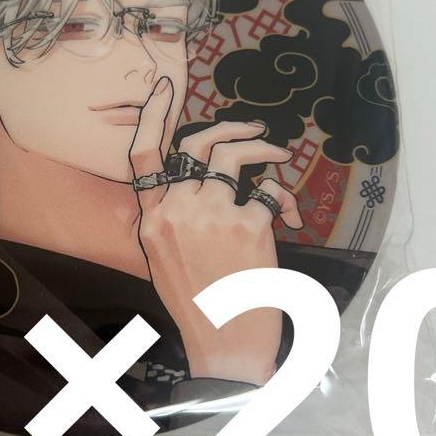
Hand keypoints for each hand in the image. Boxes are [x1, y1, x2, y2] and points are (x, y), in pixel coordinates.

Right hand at [129, 76, 302, 385]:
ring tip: (278, 155)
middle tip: (252, 131)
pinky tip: (291, 216)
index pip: (143, 157)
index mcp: (153, 222)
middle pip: (197, 145)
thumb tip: (196, 188)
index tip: (165, 87)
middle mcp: (177, 212)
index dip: (154, 115)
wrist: (226, 348)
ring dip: (261, 148)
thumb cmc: (199, 308)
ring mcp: (212, 216)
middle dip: (228, 128)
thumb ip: (172, 222)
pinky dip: (284, 200)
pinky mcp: (249, 226)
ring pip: (234, 156)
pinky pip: (269, 193)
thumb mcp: (166, 263)